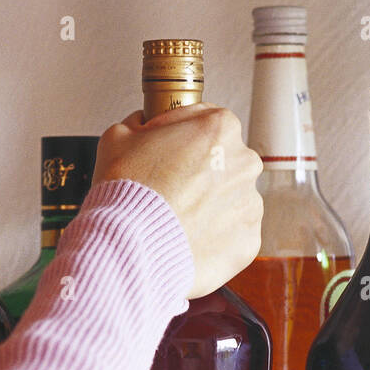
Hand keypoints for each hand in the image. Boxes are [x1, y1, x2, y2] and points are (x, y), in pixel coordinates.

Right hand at [94, 104, 262, 298]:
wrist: (132, 246)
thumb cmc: (127, 191)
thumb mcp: (119, 136)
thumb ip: (140, 124)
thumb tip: (143, 127)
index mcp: (221, 128)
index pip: (205, 123)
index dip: (181, 137)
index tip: (167, 153)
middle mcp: (245, 162)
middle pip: (224, 162)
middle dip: (200, 174)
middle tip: (170, 190)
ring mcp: (250, 204)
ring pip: (229, 200)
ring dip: (209, 207)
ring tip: (176, 219)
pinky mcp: (248, 240)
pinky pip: (232, 234)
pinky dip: (214, 237)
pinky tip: (188, 239)